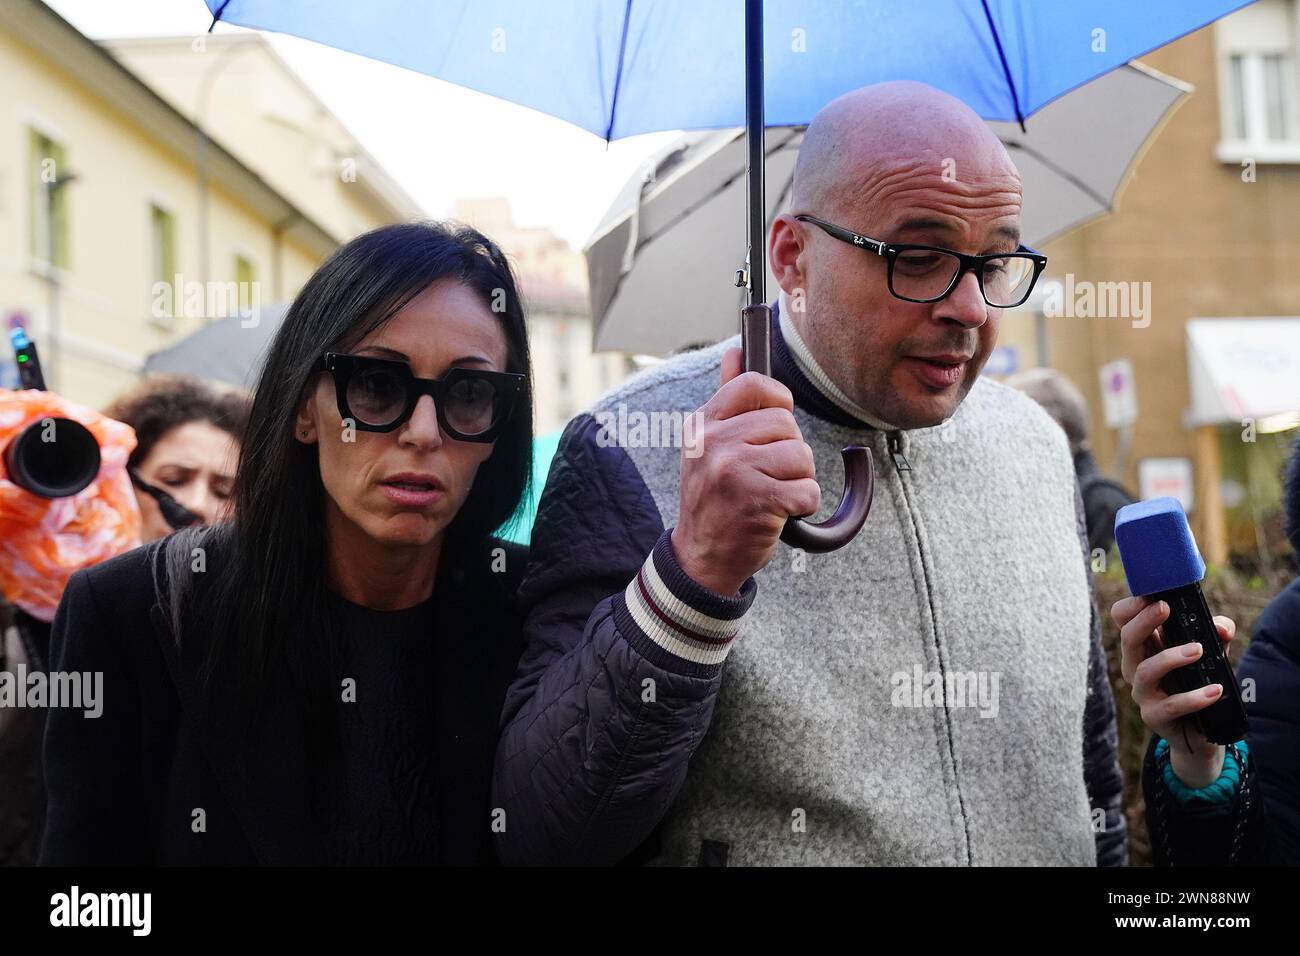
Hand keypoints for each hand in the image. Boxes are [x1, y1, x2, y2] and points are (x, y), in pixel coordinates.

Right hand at [672, 347, 818, 595]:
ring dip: (797, 481)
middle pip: (786, 424)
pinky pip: (808, 491)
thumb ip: (726, 399)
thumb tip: (736, 351)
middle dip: (789, 452)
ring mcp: (735, 471)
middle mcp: (714, 444)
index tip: (776, 423)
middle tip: (768, 474)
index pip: (753, 384)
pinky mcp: (758, 501)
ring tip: (772, 494)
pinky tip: (778, 514)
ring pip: (801, 456)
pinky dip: (802, 507)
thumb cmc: (714, 499)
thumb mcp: (707, 446)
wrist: (701, 558)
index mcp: (703, 425)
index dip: (777, 400)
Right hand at [1110, 595, 1236, 787]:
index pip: (1121, 619)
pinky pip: (1170, 705)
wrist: (1200, 730)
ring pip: (1145, 671)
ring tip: (1199, 650)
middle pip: (1127, 639)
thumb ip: (1217, 633)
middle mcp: (1135, 666)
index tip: (1152, 595)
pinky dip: (1194, 697)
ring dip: (1171, 657)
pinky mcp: (1154, 716)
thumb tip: (1222, 627)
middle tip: (1166, 608)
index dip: (1131, 606)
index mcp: (1143, 645)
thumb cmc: (1197, 682)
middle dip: (1145, 620)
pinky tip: (1215, 690)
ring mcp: (1142, 692)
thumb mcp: (1211, 652)